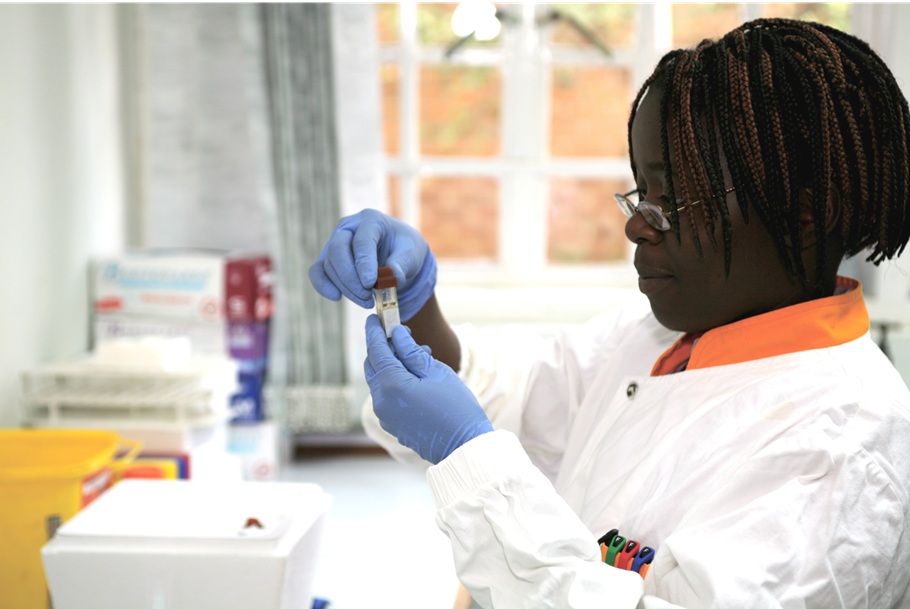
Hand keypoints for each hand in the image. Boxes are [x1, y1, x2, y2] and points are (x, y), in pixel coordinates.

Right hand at [308, 209, 436, 320]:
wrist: (398, 254)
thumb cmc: (404, 250)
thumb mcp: (411, 254)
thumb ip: (402, 264)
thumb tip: (392, 277)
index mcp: (371, 220)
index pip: (362, 240)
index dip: (364, 263)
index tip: (370, 283)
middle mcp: (349, 227)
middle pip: (338, 250)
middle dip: (351, 278)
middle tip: (367, 297)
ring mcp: (335, 241)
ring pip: (330, 265)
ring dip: (346, 287)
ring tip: (368, 301)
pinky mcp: (327, 258)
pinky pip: (317, 271)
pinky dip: (323, 285)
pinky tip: (337, 297)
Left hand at [363, 315, 492, 463]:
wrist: (463, 447)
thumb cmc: (455, 407)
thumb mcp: (436, 372)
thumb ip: (412, 352)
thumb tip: (396, 335)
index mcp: (391, 385)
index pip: (376, 350)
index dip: (374, 332)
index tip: (374, 318)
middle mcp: (381, 400)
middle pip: (374, 365)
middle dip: (384, 347)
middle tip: (401, 334)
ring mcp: (385, 414)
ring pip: (380, 380)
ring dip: (392, 364)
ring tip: (418, 356)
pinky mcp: (392, 423)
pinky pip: (386, 395)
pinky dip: (395, 381)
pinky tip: (415, 377)